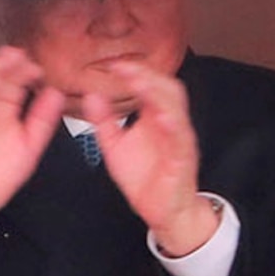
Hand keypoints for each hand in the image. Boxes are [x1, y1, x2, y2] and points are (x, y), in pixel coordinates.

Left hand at [85, 64, 216, 254]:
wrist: (162, 210)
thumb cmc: (144, 177)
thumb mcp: (115, 146)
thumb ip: (103, 121)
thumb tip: (91, 95)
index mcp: (155, 117)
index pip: (150, 86)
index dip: (134, 73)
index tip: (113, 65)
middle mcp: (170, 124)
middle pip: (167, 90)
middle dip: (148, 76)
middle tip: (126, 67)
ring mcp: (179, 141)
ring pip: (176, 110)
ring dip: (159, 95)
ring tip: (140, 82)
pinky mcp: (183, 161)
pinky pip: (182, 141)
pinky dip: (175, 127)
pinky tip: (164, 118)